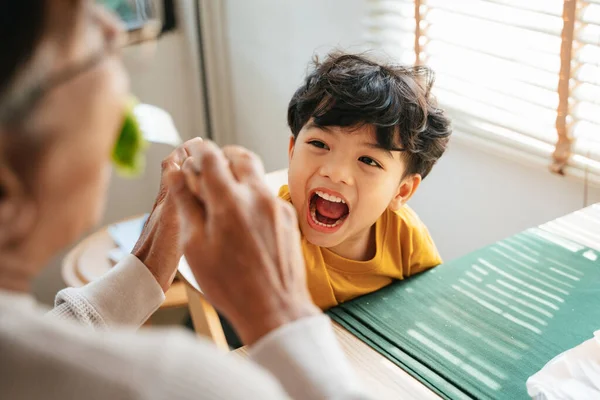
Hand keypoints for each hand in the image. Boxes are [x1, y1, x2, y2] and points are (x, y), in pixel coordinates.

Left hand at [132, 137, 201, 292]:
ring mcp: (168, 218)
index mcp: (165, 196)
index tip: (200, 142)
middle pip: (177, 174)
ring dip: (194, 181)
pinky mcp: (172, 232)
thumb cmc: (157, 251)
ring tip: (212, 180)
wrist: (145, 278)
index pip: (173, 163)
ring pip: (182, 191)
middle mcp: (165, 203)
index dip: (186, 150)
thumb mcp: (173, 216)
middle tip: (210, 158)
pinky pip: (186, 208)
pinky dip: (196, 202)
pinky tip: (205, 210)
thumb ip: (179, 189)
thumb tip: (185, 162)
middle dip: (192, 163)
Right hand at [168, 141, 319, 344]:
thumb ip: (186, 205)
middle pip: (239, 156)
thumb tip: (177, 175)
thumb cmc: (231, 284)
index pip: (212, 157)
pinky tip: (243, 217)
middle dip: (221, 157)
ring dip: (238, 174)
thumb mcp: (195, 247)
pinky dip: (252, 193)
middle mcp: (257, 196)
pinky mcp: (288, 216)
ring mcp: (277, 205)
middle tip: (208, 172)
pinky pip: (267, 193)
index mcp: (230, 202)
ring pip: (256, 173)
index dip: (197, 153)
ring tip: (224, 195)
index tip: (190, 158)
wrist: (275, 307)